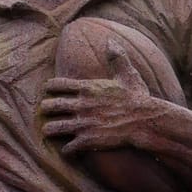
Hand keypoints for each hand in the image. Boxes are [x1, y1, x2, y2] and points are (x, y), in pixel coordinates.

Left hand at [40, 54, 174, 155]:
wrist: (145, 121)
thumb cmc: (137, 97)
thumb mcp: (127, 74)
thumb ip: (117, 58)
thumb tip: (111, 41)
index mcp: (87, 88)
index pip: (56, 85)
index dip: (49, 88)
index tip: (49, 90)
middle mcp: (81, 105)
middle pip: (49, 106)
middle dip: (46, 109)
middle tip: (46, 111)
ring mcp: (83, 124)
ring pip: (53, 128)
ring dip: (50, 130)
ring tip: (49, 131)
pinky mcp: (88, 140)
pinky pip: (68, 148)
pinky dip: (66, 150)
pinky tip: (68, 149)